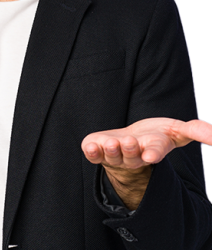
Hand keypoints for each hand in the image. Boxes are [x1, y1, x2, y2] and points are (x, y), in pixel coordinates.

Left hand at [81, 117, 211, 170]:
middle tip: (129, 142)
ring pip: (112, 157)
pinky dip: (91, 152)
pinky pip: (93, 155)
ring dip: (110, 151)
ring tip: (112, 143)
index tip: (150, 156)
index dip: (152, 154)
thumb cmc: (156, 136)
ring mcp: (115, 155)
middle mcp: (133, 156)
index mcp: (152, 150)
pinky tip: (89, 147)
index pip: (154, 153)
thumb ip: (197, 131)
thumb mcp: (178, 130)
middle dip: (129, 150)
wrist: (130, 140)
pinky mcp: (98, 151)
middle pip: (131, 157)